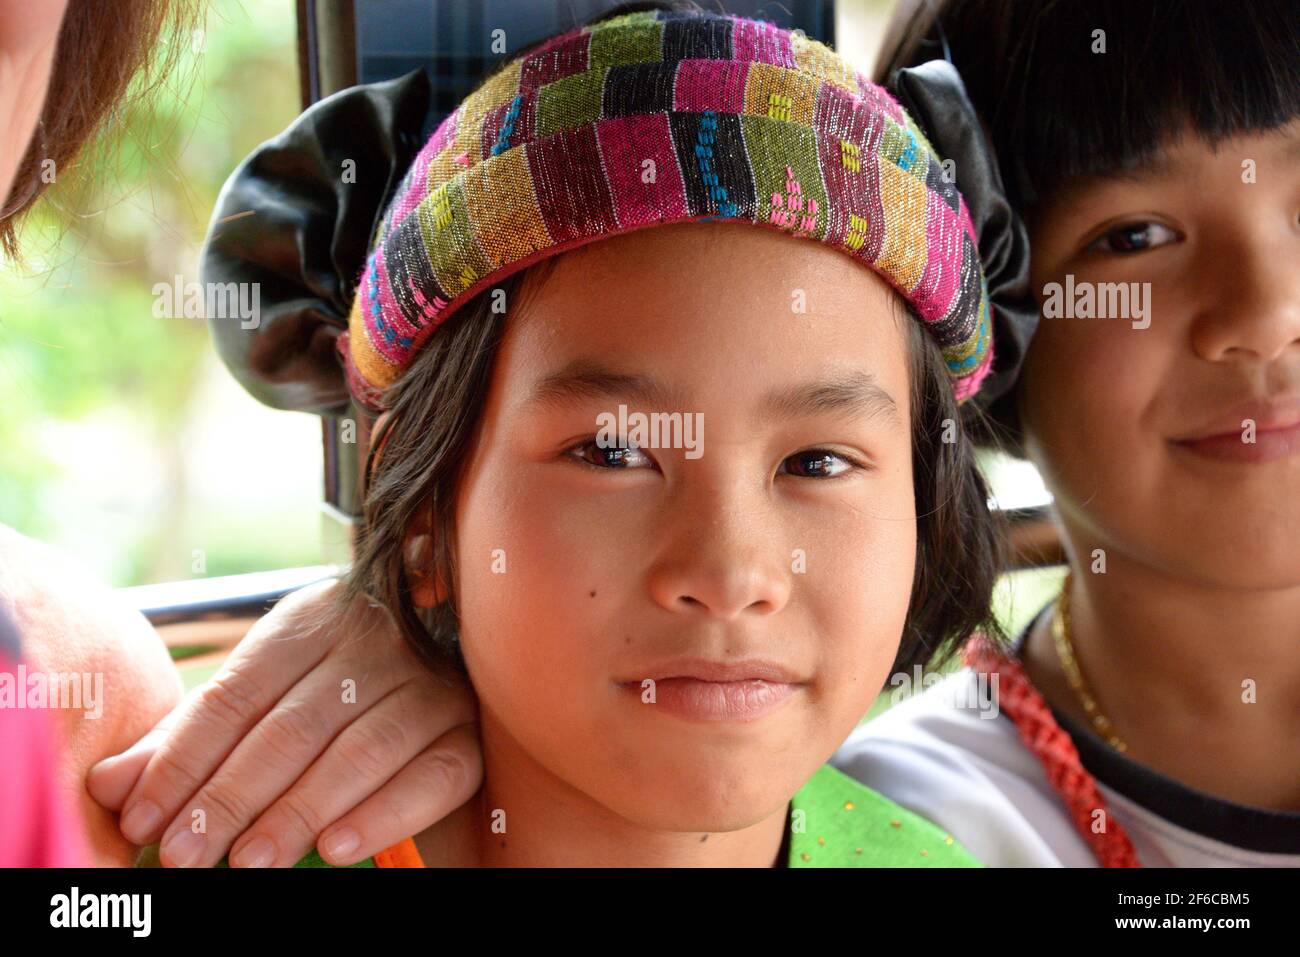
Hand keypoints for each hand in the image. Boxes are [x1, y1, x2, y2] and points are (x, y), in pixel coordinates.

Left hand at [87, 578, 481, 866]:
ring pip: (357, 753)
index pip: (236, 694)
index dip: (182, 759)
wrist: (453, 645)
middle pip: (290, 728)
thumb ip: (188, 739)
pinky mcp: (467, 733)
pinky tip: (336, 848)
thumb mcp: (261, 692)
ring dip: (298, 811)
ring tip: (248, 862)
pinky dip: (384, 814)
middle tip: (185, 856)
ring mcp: (428, 686)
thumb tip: (106, 785)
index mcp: (311, 621)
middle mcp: (374, 644)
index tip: (140, 818)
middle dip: (230, 797)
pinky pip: (430, 777)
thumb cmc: (331, 684)